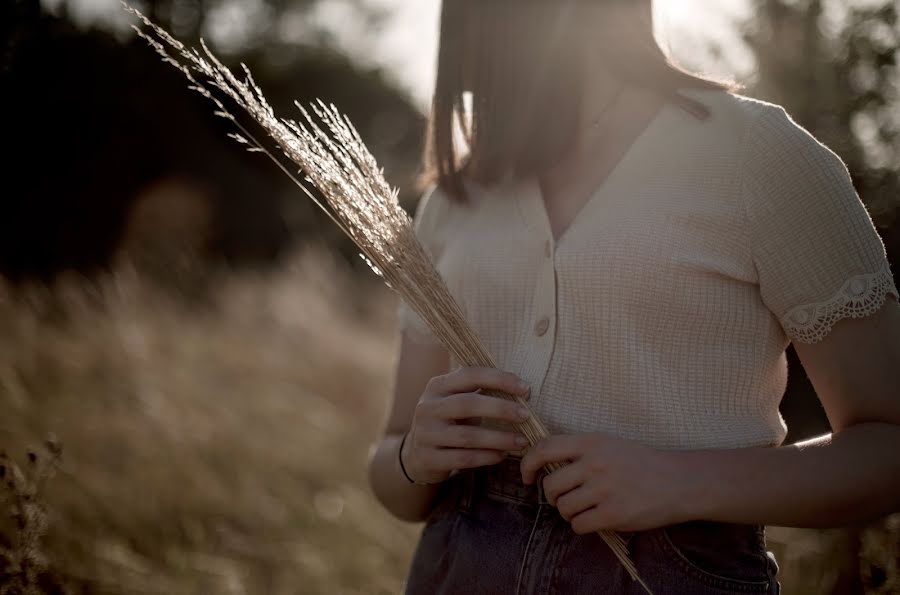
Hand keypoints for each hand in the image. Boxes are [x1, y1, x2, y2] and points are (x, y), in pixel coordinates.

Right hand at [402, 367, 532, 484]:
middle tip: (526, 416)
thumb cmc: (448, 421)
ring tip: (521, 442)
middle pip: (467, 404)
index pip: (469, 375)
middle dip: (501, 409)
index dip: (499, 379)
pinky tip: (502, 455)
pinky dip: (486, 457)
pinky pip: (463, 459)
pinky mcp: (428, 458)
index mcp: (437, 386)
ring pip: (467, 436)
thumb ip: (479, 391)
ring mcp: (425, 434)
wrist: (417, 454)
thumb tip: (522, 390)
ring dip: (498, 438)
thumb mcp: (456, 400)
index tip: (525, 389)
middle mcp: (427, 407)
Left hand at [520, 433, 685, 531]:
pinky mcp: (614, 513)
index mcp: (591, 442)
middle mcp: (595, 463)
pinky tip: (595, 519)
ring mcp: (605, 489)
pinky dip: (582, 526)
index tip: (526, 476)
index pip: (544, 448)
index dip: (527, 463)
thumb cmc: (641, 462)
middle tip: (564, 498)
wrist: (678, 481)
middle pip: (550, 485)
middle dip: (552, 496)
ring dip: (568, 513)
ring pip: (563, 508)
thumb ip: (580, 450)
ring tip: (584, 508)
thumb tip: (544, 462)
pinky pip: (579, 525)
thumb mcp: (609, 443)